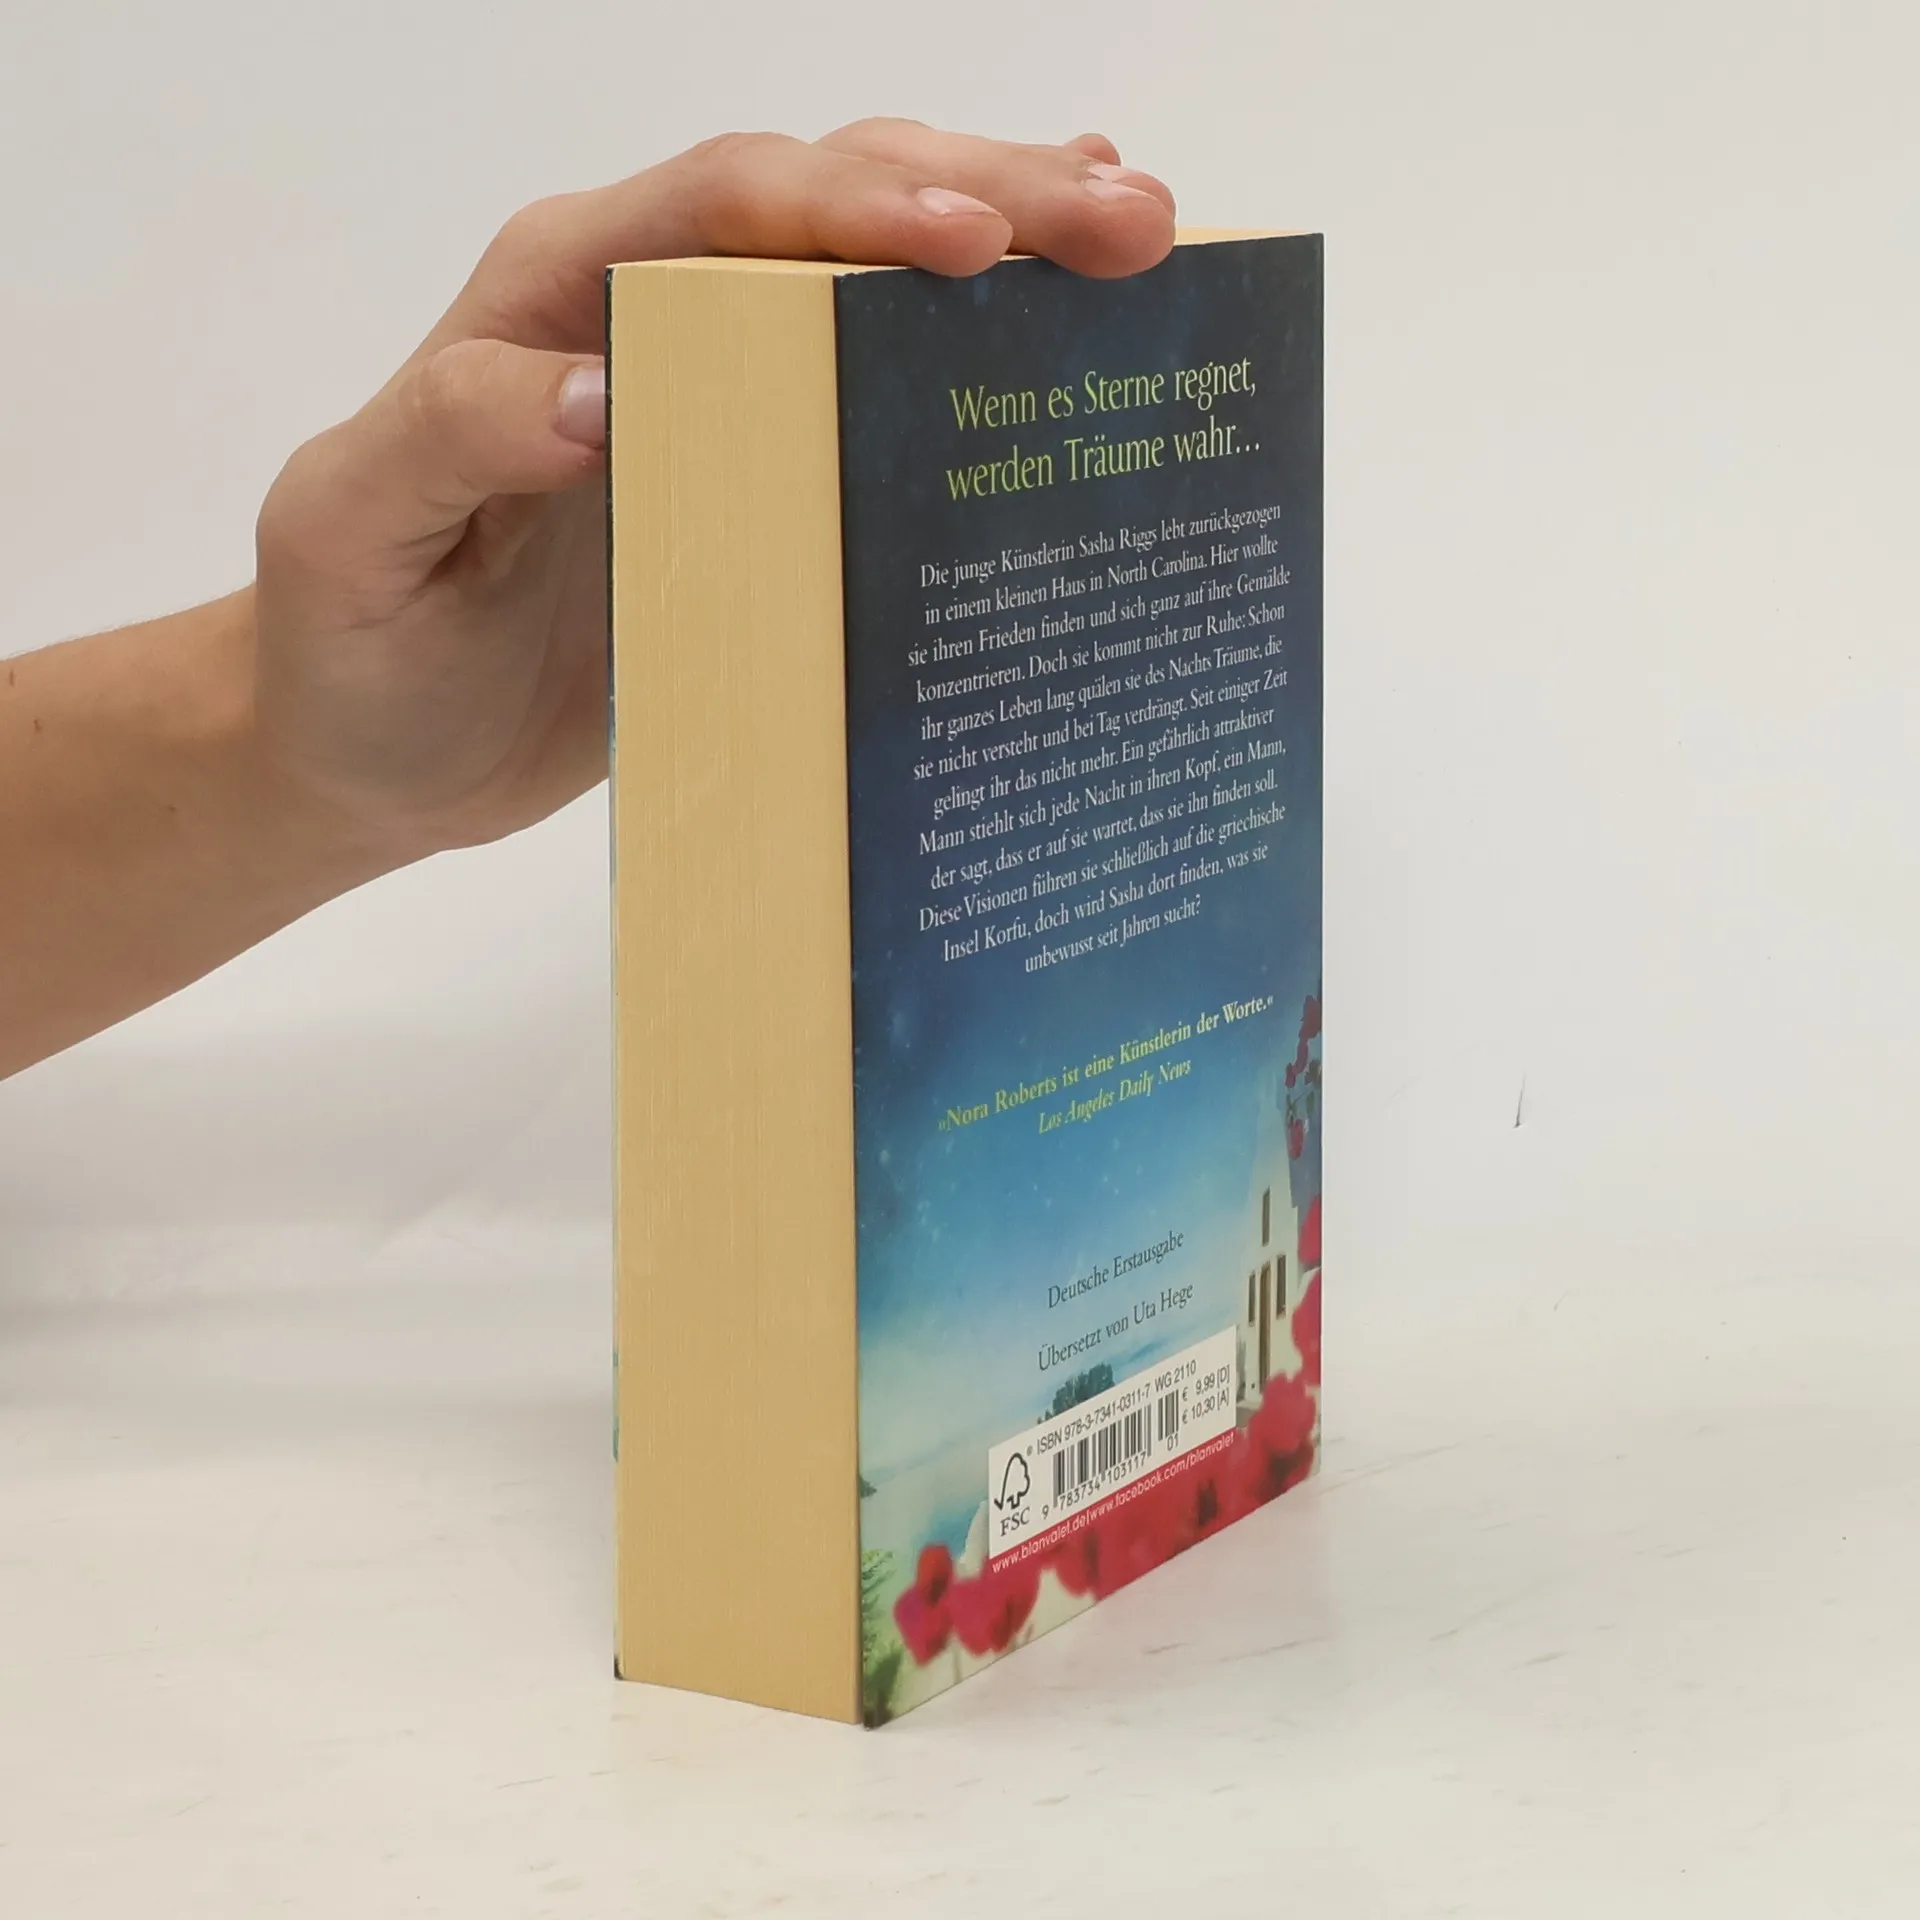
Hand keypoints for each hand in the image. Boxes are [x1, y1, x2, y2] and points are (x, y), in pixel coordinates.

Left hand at [252, 121, 1176, 863]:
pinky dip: (980, 343)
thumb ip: (453, 435)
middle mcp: (653, 316)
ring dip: (1014, 246)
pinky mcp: (764, 480)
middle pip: (831, 206)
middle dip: (986, 195)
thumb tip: (598, 399)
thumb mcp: (358, 534)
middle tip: (1129, 225)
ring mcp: (721, 396)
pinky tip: (1064, 317)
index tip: (969, 247)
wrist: (375, 743)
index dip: (848, 208)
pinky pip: (879, 385)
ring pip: (878, 275)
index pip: (721, 210)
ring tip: (1145, 245)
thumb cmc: (354, 641)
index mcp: (558, 298)